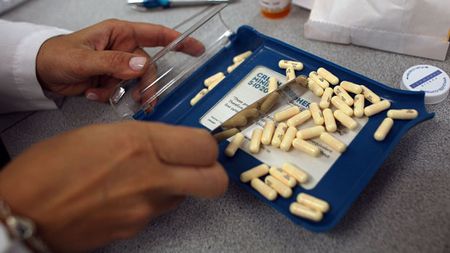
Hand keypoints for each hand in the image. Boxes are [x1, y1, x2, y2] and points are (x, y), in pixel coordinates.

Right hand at [0, 121, 226, 252]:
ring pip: (186, 197)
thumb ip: (143, 137)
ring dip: (177, 185)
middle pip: (214, 181)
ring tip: (146, 176)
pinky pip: (158, 212)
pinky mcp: (135, 229)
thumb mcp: (101, 133)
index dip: (206, 145)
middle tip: (196, 164)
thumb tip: (168, 144)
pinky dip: (152, 201)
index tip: (198, 143)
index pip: (204, 146)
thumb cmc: (49, 168)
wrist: (23, 213)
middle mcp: (150, 177)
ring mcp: (145, 209)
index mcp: (141, 144)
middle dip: (212, 172)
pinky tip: (126, 194)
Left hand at [36, 19, 204, 101]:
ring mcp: (118, 65)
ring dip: (123, 93)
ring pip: (136, 83)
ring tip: (106, 95)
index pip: (156, 34)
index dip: (179, 40)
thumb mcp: (84, 58)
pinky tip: (93, 93)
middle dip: (145, 85)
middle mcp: (123, 48)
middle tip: (144, 100)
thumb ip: (113, 62)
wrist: (41, 73)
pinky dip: (111, 97)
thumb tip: (141, 66)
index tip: (196, 49)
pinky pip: (123, 92)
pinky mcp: (112, 80)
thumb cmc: (57, 55)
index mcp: (120, 34)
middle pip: (148, 68)